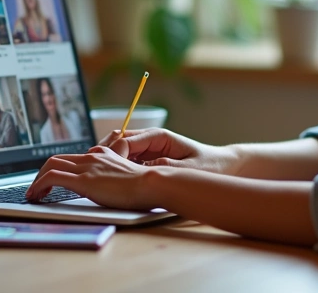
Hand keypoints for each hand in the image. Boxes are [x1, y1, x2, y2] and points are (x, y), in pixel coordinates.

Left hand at [26, 147, 157, 209]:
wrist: (151, 183)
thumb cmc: (145, 185)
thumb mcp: (125, 176)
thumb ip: (113, 176)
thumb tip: (107, 185)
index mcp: (102, 154)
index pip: (72, 158)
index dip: (58, 169)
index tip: (52, 183)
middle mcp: (92, 156)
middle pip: (56, 159)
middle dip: (42, 173)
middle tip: (38, 189)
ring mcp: (86, 167)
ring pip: (50, 165)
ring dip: (37, 179)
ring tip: (34, 195)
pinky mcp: (83, 180)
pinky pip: (52, 177)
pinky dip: (39, 185)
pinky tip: (36, 196)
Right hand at [100, 128, 239, 174]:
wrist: (223, 166)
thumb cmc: (209, 166)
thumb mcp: (188, 170)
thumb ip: (165, 169)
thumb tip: (142, 170)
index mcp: (159, 137)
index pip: (126, 140)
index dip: (114, 154)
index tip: (109, 169)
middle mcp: (151, 140)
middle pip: (117, 140)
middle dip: (104, 154)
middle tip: (93, 170)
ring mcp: (148, 149)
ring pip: (118, 149)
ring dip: (108, 160)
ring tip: (97, 176)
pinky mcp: (148, 160)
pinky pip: (127, 161)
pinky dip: (117, 168)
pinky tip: (111, 181)